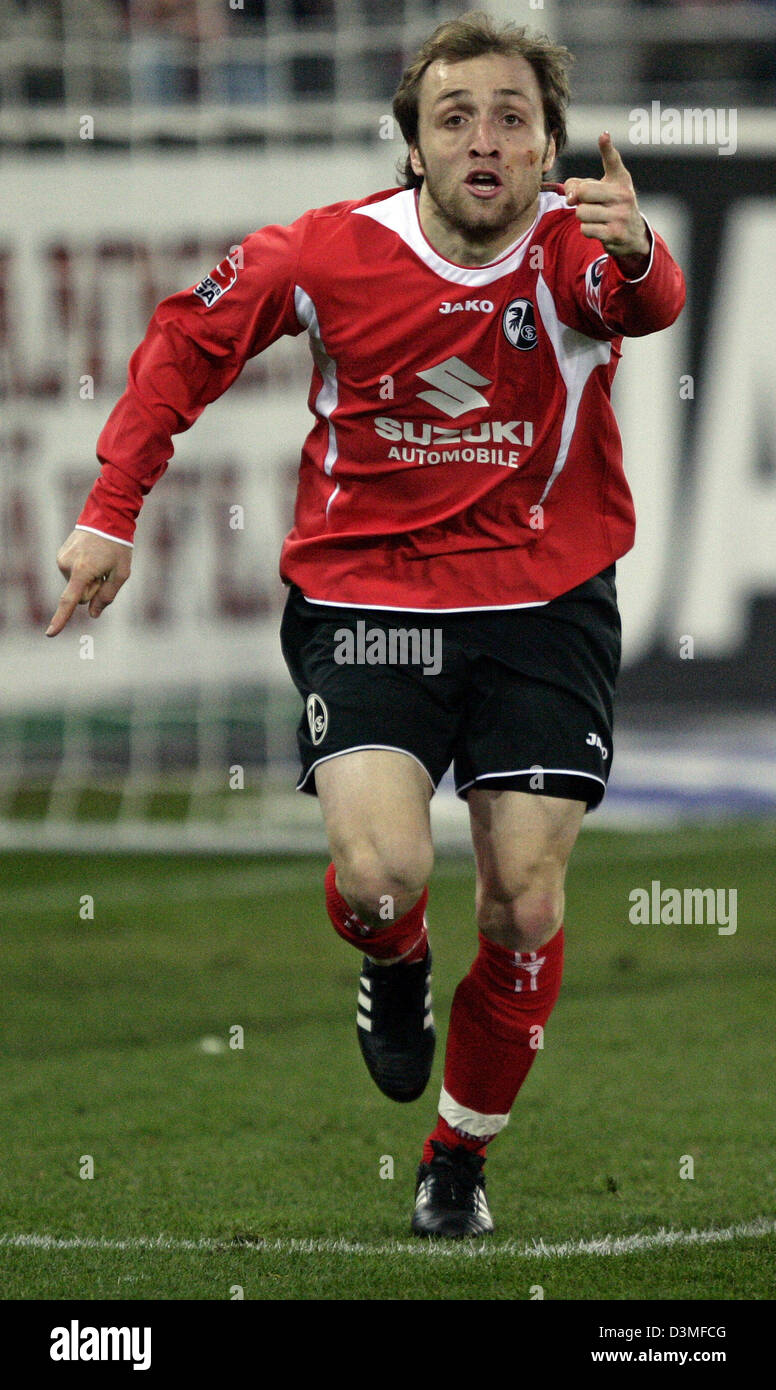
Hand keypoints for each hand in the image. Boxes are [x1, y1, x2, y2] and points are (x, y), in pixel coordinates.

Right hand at [46, 530, 131, 636]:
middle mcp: (67, 566)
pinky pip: (72, 574)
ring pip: (75, 585)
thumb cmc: (117, 547)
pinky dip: (82, 570)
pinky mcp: (60, 556)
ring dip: (87, 578)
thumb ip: (107, 596)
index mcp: (82, 571)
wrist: (106, 517)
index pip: (70, 601)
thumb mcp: (121, 573)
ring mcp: (62, 560)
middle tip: (104, 572)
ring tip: (98, 560)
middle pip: (79, 596)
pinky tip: (90, 556)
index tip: (50, 633)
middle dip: (92, 590)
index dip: (61, 619)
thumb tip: (93, 614)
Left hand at [564, 132, 649, 262]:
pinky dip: (587, 230)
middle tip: (589, 204)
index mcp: (620, 179)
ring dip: (583, 217)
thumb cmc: (610, 207)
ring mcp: (620, 214)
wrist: (633, 235)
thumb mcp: (600, 191)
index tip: (603, 135)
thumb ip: (579, 185)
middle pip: (584, 191)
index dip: (607, 148)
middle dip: (579, 200)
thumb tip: (569, 196)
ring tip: (596, 218)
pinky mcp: (615, 233)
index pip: (612, 161)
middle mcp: (623, 194)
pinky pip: (585, 229)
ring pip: (581, 212)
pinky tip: (599, 229)